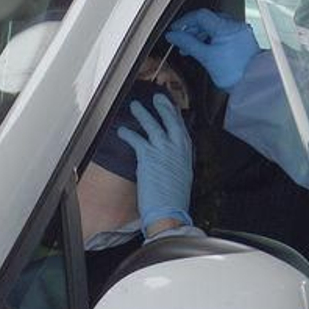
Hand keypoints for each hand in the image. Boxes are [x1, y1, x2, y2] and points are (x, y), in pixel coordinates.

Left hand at [117, 94, 193, 233]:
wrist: (170, 211)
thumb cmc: (175, 199)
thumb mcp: (183, 174)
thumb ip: (177, 160)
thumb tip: (171, 155)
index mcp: (186, 152)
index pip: (182, 127)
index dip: (175, 115)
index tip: (171, 107)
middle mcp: (177, 146)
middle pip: (170, 119)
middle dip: (163, 106)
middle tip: (158, 97)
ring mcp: (163, 149)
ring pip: (152, 124)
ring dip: (142, 113)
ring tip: (135, 106)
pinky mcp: (148, 155)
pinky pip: (136, 138)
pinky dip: (127, 133)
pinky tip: (122, 131)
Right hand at [165, 9, 259, 90]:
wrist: (253, 84)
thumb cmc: (234, 73)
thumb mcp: (205, 57)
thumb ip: (188, 43)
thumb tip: (173, 35)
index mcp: (226, 26)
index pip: (200, 15)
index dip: (184, 21)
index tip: (174, 29)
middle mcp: (235, 25)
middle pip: (207, 20)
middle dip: (192, 29)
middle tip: (181, 40)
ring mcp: (240, 31)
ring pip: (215, 26)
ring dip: (200, 35)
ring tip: (191, 48)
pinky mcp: (242, 39)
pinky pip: (223, 33)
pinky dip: (211, 38)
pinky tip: (205, 49)